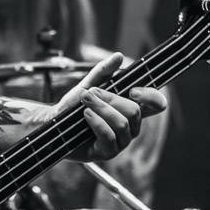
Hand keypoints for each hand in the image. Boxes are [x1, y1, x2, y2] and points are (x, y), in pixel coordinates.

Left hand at [53, 52, 167, 161]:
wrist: (53, 123)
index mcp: (130, 109)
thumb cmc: (73, 106)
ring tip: (85, 103)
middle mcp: (130, 127)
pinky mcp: (107, 153)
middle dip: (111, 99)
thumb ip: (103, 71)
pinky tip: (85, 115)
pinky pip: (109, 136)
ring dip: (101, 109)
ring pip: (122, 124)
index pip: (156, 105)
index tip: (133, 90)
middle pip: (135, 111)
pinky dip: (96, 122)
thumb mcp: (88, 84)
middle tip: (91, 94)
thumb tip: (119, 56)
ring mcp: (120, 142)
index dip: (152, 97)